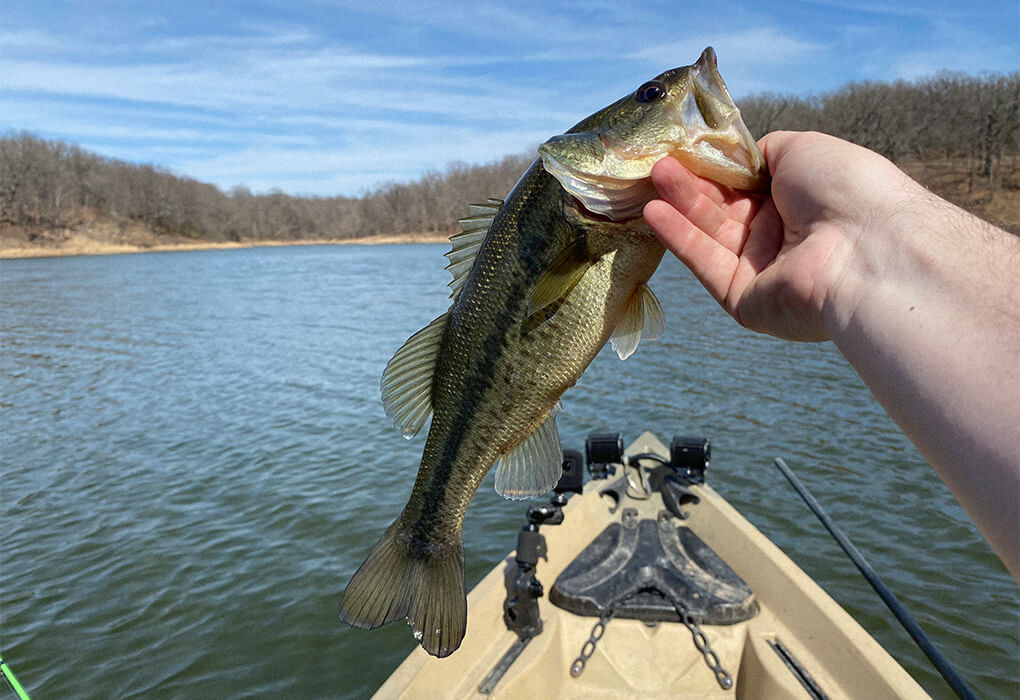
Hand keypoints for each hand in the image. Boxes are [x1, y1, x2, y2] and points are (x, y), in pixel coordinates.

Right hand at [643, 131, 912, 341]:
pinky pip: (709, 266)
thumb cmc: (845, 188)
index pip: (746, 186)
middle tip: (659, 163)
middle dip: (692, 185)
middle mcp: (782, 238)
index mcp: (800, 202)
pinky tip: (655, 212)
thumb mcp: (801, 149)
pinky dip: (682, 240)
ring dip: (681, 206)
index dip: (715, 169)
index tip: (684, 151)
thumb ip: (763, 152)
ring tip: (653, 176)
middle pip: (725, 210)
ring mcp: (763, 272)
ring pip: (712, 235)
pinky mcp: (746, 302)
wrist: (868, 247)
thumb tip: (738, 156)